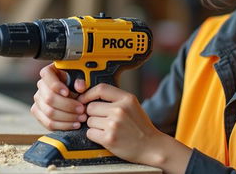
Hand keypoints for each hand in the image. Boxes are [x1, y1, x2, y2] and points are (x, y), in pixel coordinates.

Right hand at [31, 63, 87, 129]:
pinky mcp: (39, 113)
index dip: (56, 85)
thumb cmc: (76, 82)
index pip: (47, 76)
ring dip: (68, 117)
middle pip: (50, 98)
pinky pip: (49, 123)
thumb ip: (81, 80)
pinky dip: (63, 125)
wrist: (72, 92)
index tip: (67, 92)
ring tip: (81, 117)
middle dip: (68, 105)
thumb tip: (80, 87)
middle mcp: (41, 85)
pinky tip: (74, 124)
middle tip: (82, 109)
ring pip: (50, 112)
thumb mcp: (80, 77)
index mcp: (49, 72)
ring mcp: (38, 100)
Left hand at [79, 83, 195, 170]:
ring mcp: (114, 124)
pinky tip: (106, 137)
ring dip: (94, 126)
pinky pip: (90, 133)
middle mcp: (120, 110)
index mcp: (127, 99)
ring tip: (108, 129)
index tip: (84, 99)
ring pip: (89, 121)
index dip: (88, 94)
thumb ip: (115, 99)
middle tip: (103, 120)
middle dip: (93, 114)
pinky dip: (95, 136)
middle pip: (91, 107)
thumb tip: (91, 98)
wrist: (151, 147)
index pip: (101, 88)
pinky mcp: (109, 139)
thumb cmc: (141, 127)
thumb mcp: (132, 106)